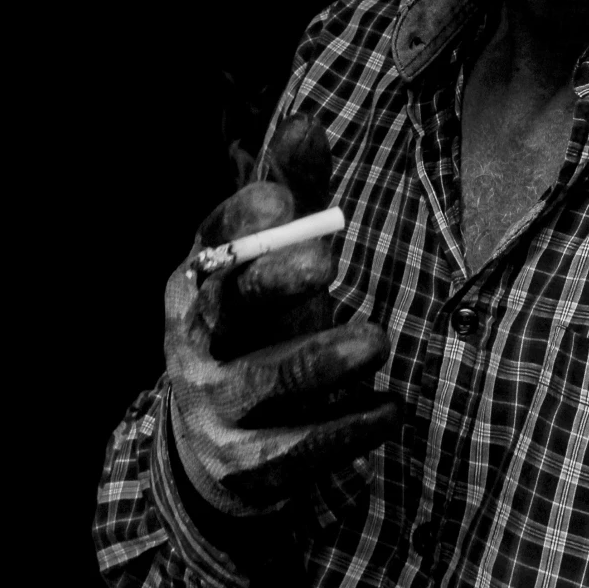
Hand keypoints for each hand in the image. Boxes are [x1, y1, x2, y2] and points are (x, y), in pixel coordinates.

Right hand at [165, 117, 403, 518]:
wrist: (216, 449)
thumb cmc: (259, 326)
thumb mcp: (272, 261)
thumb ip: (294, 195)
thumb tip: (306, 121)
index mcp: (198, 280)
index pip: (214, 244)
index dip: (247, 222)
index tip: (290, 203)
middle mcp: (194, 341)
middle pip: (226, 307)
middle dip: (275, 282)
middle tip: (331, 261)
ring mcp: (213, 406)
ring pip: (259, 382)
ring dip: (316, 361)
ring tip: (376, 340)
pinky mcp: (245, 466)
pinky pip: (293, 450)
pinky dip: (344, 430)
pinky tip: (393, 409)